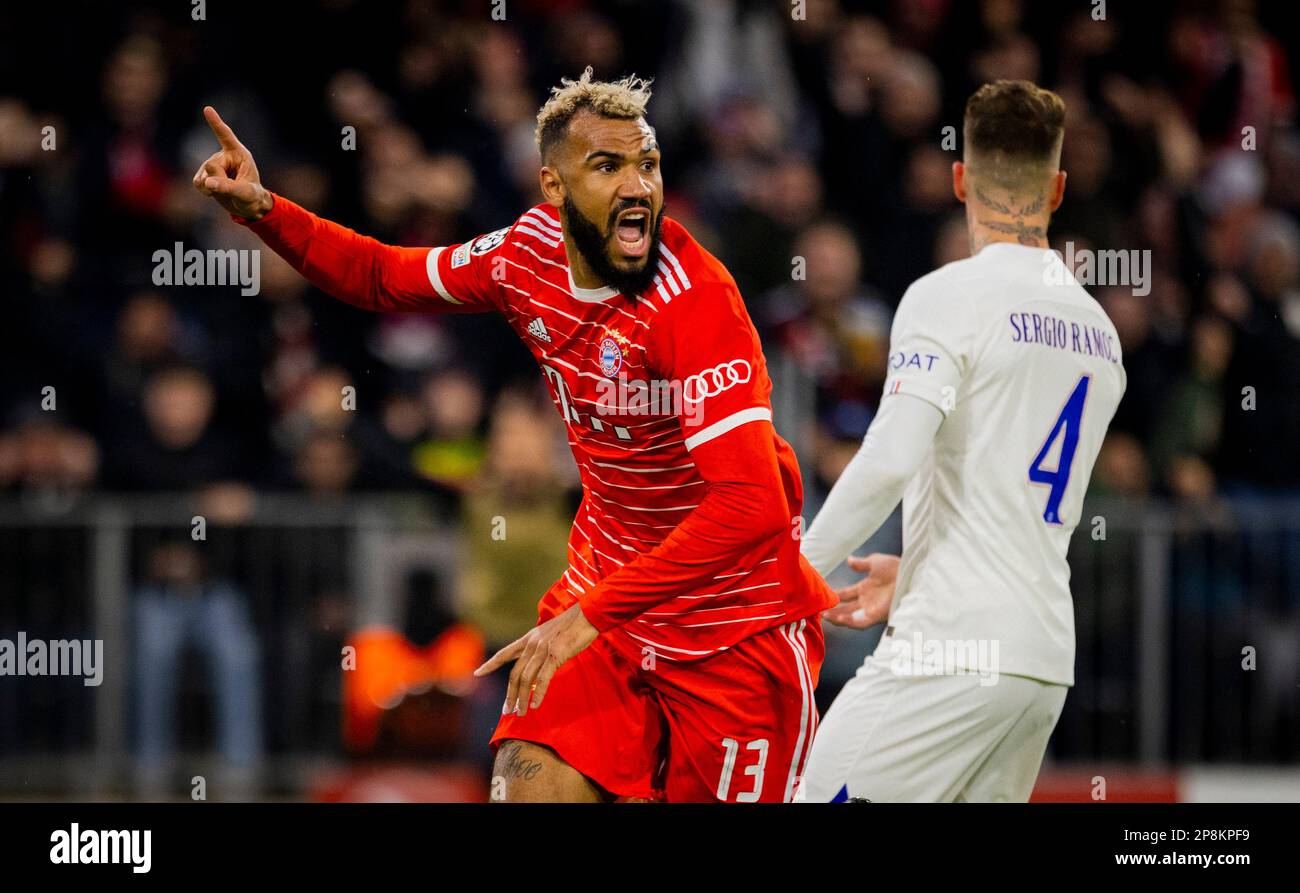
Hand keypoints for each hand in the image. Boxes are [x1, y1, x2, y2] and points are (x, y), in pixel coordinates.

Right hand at [192, 106, 272, 220]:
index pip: (226, 136)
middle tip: (233, 189)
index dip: (216, 123)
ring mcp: (212, 164)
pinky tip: (215, 191)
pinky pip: (197, 182)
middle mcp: (224, 156)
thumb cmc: (252, 196)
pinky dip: (205, 190)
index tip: (207, 109)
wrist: (247, 205)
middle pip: (211, 165)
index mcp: (239, 153)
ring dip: (212, 188)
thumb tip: (207, 183)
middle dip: (219, 181)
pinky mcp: (203, 174)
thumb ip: (228, 187)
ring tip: (227, 190)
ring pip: (203, 176)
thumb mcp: (245, 193)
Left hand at [473, 602, 598, 715]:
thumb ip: (539, 645)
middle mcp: (532, 644)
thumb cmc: (572, 624)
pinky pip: (543, 679)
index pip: (504, 653)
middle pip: (515, 673)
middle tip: (507, 710)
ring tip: (521, 712)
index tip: (477, 673)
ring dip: (522, 698)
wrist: (587, 615)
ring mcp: (542, 650)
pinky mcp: (555, 655)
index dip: (490, 664)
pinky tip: (535, 704)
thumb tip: (534, 661)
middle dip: (510, 694)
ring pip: (526, 679)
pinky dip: (538, 693)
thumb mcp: (549, 632)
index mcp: (529, 638)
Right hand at [823, 553, 898, 629]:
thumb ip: (860, 564)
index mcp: (865, 588)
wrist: (909, 574)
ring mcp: (871, 608)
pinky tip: (839, 619)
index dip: (834, 596)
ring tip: (824, 616)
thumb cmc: (895, 567)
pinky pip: (861, 622)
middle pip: (845, 608)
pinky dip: (850, 622)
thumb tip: (849, 560)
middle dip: (832, 610)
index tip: (821, 596)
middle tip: (818, 610)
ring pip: (850, 617)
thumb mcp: (874, 562)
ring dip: (837, 618)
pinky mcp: (877, 615)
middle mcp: (867, 600)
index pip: (846, 595)